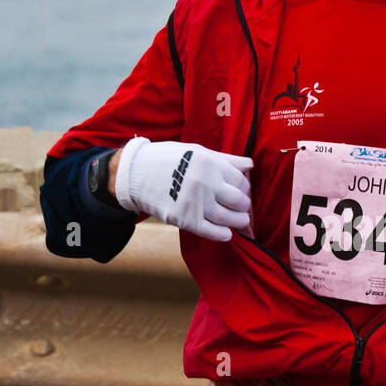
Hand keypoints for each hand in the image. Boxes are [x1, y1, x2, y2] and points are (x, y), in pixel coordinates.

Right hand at [114, 137, 252, 242]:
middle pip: (239, 200)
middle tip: (242, 207)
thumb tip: (250, 165)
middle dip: (243, 205)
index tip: (241, 191)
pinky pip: (213, 232)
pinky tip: (226, 232)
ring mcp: (196, 203)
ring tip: (240, 220)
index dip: (244, 188)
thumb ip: (226, 159)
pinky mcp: (185, 219)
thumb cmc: (169, 160)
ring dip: (239, 221)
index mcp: (211, 163)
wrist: (136, 173)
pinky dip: (223, 234)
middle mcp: (206, 183)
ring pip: (230, 218)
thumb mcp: (198, 152)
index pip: (241, 181)